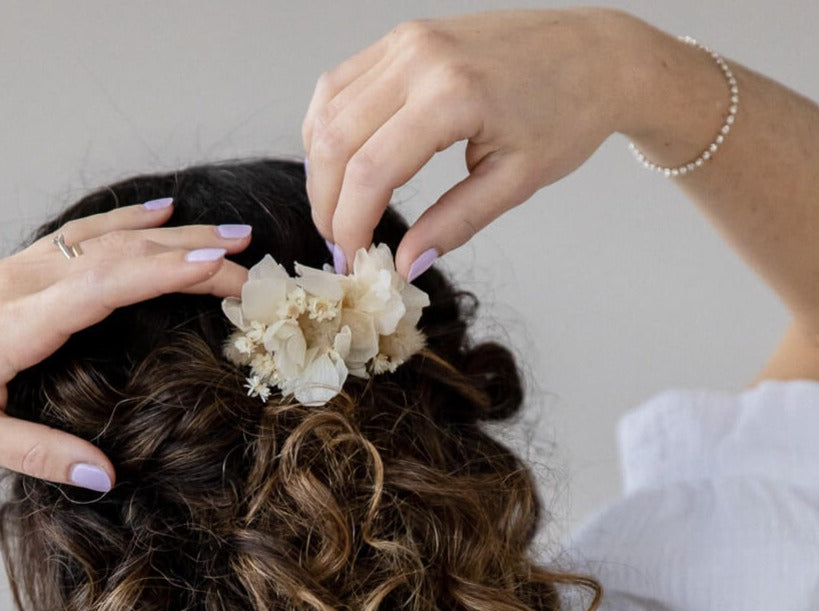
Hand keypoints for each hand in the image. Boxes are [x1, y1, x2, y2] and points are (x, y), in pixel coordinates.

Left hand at [0, 202, 250, 490]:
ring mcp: (16, 270)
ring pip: (104, 238)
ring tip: (224, 230)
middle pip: (119, 254)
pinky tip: (153, 215)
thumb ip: (37, 454)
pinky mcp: (11, 269)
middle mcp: (21, 286)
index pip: (106, 286)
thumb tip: (104, 478)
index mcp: (15, 325)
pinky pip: (81, 236)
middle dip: (191, 252)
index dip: (167, 273)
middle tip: (250, 260)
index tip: (223, 266)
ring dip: (169, 232)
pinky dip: (126, 223)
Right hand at [302, 8, 633, 278]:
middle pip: (336, 142)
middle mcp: (419, 58)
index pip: (370, 171)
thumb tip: (405, 265)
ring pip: (327, 112)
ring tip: (340, 211)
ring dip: (321, 170)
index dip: (351, 224)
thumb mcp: (515, 183)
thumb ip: (454, 224)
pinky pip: (339, 86)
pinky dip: (328, 131)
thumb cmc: (567, 115)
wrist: (597, 55)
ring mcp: (405, 41)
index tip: (355, 259)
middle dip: (328, 204)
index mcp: (453, 95)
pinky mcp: (402, 38)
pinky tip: (341, 166)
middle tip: (341, 244)